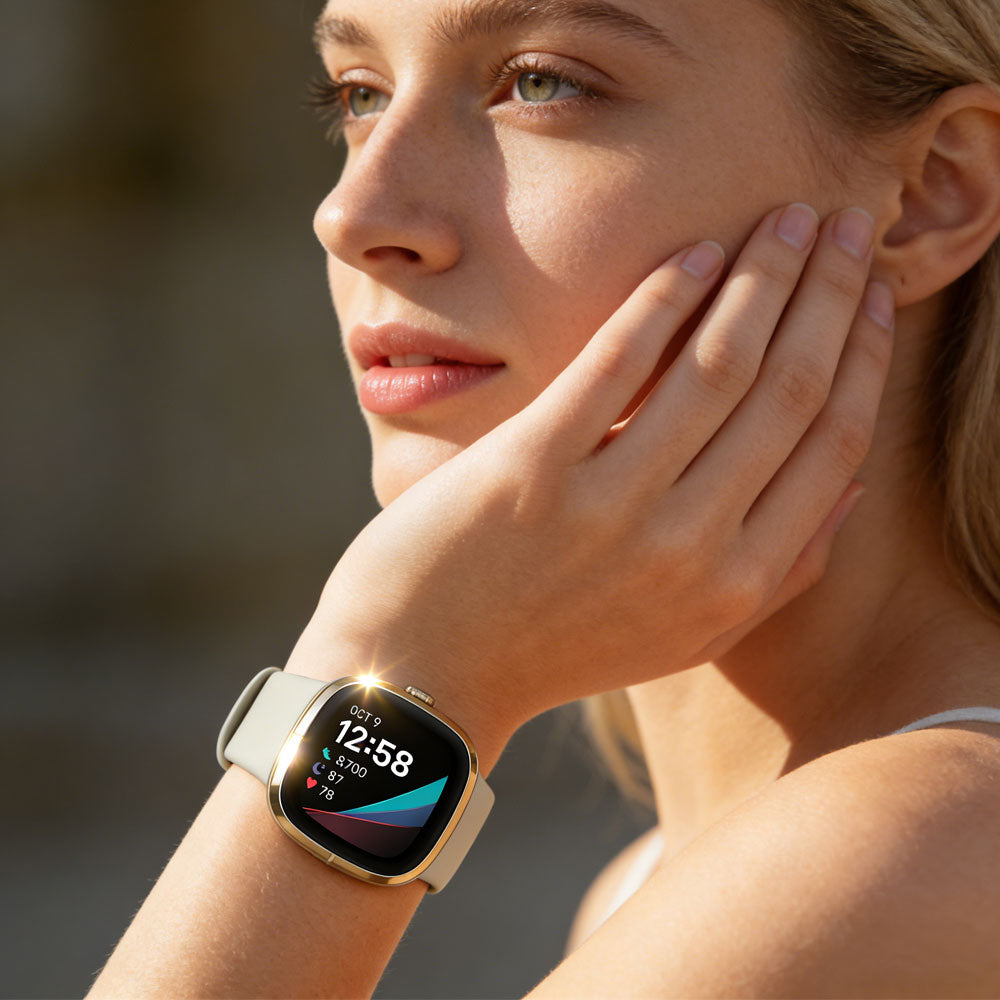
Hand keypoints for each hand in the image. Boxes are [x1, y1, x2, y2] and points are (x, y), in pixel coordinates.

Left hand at [286, 203, 893, 750]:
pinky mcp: (532, 468)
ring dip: (764, 276)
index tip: (872, 294)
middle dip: (830, 294)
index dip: (863, 357)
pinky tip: (694, 254)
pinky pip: (619, 362)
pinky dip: (664, 298)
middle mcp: (689, 548)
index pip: (833, 448)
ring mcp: (610, 507)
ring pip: (719, 365)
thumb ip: (775, 575)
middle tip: (846, 223)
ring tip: (787, 218)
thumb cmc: (555, 647)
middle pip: (790, 391)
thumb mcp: (683, 634)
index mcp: (734, 588)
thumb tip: (847, 487)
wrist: (426, 673)